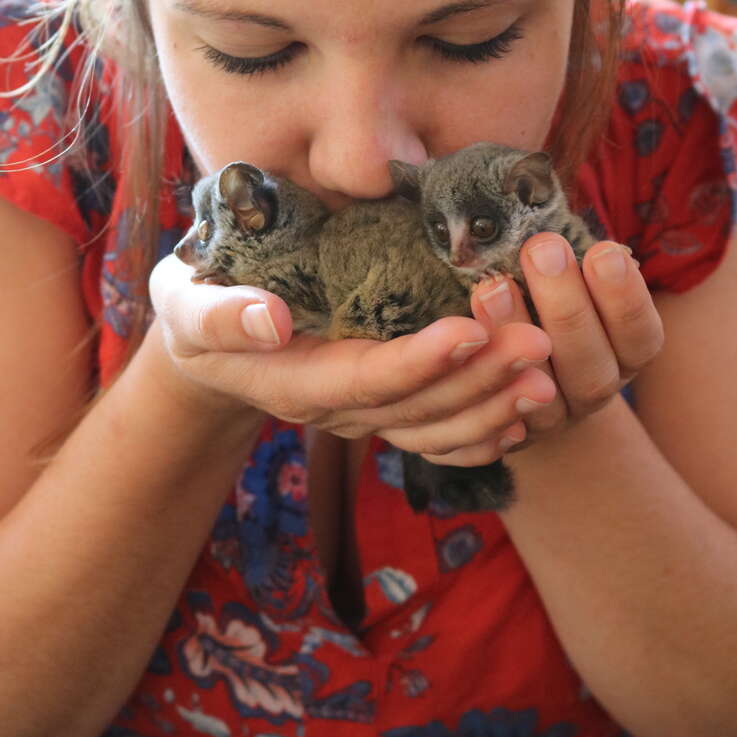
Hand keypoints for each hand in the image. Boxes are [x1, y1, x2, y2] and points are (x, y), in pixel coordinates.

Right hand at [149, 253, 553, 460]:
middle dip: (478, 380)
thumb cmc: (196, 304)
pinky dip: (483, 430)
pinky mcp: (381, 403)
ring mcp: (361, 411)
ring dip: (493, 404)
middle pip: (415, 406)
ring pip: (434, 425)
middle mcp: (335, 405)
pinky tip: (528, 415)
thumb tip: (269, 321)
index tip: (472, 329)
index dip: (419, 361)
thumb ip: (220, 316)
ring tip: (549, 377)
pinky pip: (437, 433)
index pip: (365, 378)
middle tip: (539, 345)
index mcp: (294, 380)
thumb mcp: (187, 303)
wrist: (209, 338)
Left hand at [469, 233, 664, 450]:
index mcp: (626, 352)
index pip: (641, 334)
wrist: (523, 381)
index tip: (604, 251)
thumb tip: (547, 201)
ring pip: (544, 390)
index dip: (625, 297)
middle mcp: (597, 388)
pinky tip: (464, 336)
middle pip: (593, 363)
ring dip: (516, 334)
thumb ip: (570, 260)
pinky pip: (496, 412)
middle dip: (567, 304)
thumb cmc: (551, 307)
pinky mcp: (508, 431)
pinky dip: (482, 372)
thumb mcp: (574, 283)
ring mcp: (554, 417)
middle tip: (541, 248)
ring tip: (492, 285)